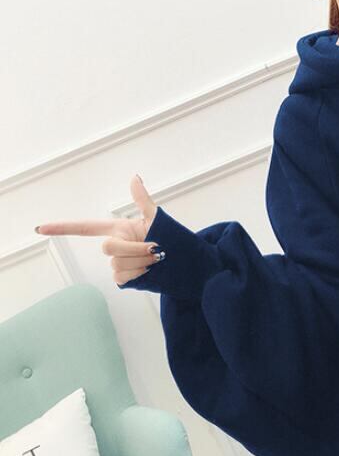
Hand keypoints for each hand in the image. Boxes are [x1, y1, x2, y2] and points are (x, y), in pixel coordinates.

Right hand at [34, 174, 163, 285]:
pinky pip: (122, 277)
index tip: (41, 228)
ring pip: (117, 263)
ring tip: (157, 258)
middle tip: (155, 248)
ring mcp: (117, 263)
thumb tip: (135, 177)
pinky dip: (138, 273)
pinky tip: (149, 269)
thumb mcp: (156, 217)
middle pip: (108, 248)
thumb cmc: (169, 236)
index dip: (63, 227)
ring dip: (141, 261)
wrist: (181, 259)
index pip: (86, 228)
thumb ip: (142, 199)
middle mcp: (114, 245)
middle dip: (133, 248)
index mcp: (118, 229)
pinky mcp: (123, 278)